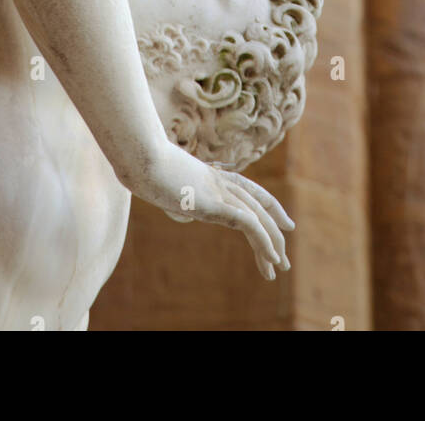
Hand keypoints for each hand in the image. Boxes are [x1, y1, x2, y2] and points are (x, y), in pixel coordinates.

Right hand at [129, 142, 292, 279]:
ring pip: (257, 217)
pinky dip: (263, 240)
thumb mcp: (164, 181)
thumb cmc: (144, 166)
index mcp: (212, 176)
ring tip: (280, 267)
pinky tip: (271, 258)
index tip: (285, 223)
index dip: (269, 207)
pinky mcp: (213, 202)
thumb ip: (176, 192)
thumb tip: (174, 203)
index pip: (250, 191)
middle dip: (275, 233)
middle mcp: (221, 183)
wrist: (139, 158)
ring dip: (272, 244)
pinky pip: (248, 223)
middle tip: (283, 261)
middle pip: (259, 206)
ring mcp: (218, 191)